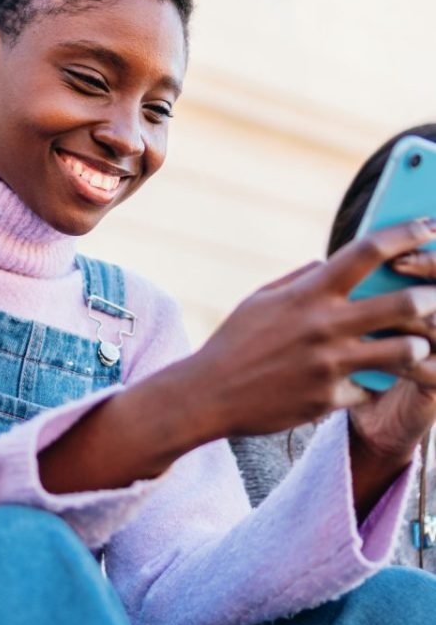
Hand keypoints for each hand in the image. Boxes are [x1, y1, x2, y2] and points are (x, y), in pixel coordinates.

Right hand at [171, 218, 435, 443]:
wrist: (210, 394)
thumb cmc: (233, 342)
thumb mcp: (260, 299)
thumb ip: (298, 279)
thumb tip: (326, 262)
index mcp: (307, 294)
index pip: (366, 252)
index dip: (404, 234)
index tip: (428, 226)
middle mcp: (324, 326)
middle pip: (402, 304)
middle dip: (430, 298)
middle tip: (435, 297)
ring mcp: (330, 365)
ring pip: (404, 351)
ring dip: (417, 346)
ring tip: (416, 345)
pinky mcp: (330, 398)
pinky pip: (368, 388)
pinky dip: (367, 384)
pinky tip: (354, 383)